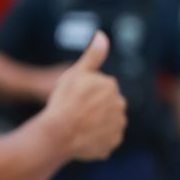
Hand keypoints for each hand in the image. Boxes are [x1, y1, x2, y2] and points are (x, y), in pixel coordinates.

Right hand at [43, 31, 126, 160]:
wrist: (59, 132)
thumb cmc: (64, 100)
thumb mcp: (76, 72)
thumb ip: (93, 55)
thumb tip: (102, 35)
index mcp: (111, 86)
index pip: (99, 89)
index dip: (84, 94)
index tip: (74, 99)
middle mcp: (120, 105)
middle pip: (105, 105)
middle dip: (93, 108)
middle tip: (75, 113)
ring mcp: (118, 126)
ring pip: (106, 123)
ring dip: (96, 124)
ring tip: (78, 126)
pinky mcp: (113, 143)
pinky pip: (105, 140)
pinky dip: (95, 140)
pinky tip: (81, 138)